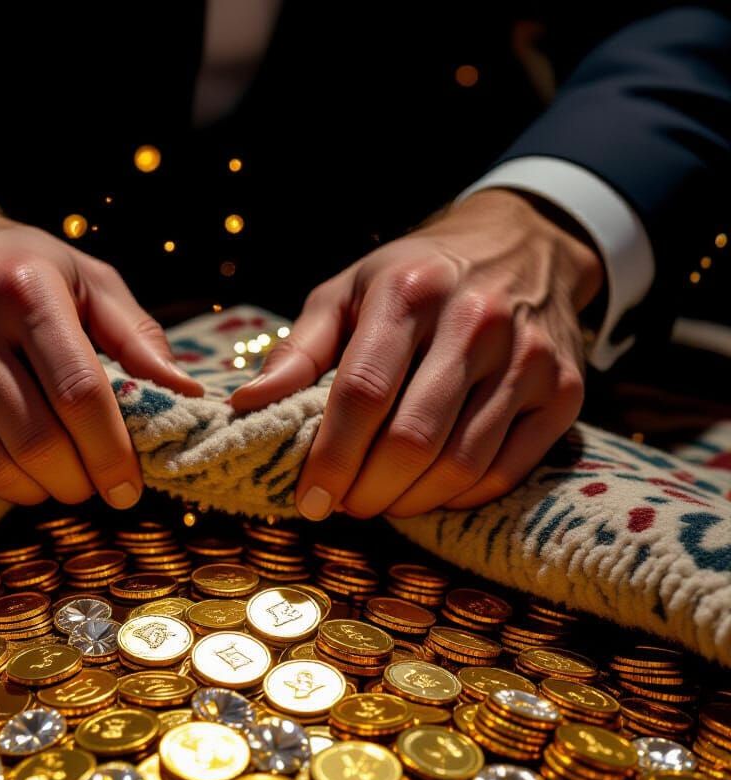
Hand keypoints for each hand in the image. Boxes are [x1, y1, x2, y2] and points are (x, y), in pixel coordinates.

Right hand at [0, 182, 202, 505]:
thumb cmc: (18, 267)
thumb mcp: (85, 278)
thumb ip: (138, 337)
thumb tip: (186, 393)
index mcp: (24, 291)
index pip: (79, 394)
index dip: (112, 452)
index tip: (129, 487)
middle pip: (37, 441)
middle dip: (79, 481)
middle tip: (95, 485)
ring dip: (36, 491)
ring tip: (56, 479)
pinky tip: (7, 468)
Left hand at [231, 189, 602, 518]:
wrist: (523, 246)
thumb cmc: (415, 278)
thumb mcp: (348, 292)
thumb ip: (299, 350)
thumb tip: (245, 406)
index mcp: (409, 293)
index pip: (364, 393)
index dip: (331, 457)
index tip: (309, 499)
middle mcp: (475, 322)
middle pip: (413, 440)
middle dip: (367, 491)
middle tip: (344, 505)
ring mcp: (527, 359)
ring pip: (461, 464)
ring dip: (409, 502)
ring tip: (380, 501)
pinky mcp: (563, 392)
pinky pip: (505, 471)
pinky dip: (459, 498)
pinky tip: (428, 492)